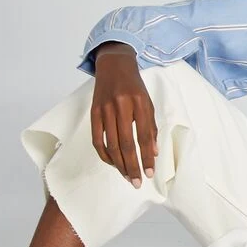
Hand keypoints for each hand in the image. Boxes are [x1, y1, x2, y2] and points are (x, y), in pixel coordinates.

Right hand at [90, 43, 158, 187]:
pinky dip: (104, 154)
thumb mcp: (148, 103)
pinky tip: (112, 163)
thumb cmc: (134, 86)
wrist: (114, 65)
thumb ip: (151, 127)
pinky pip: (97, 139)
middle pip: (126, 144)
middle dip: (132, 166)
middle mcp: (121, 106)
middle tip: (137, 182)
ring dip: (119, 164)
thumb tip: (153, 153)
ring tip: (127, 176)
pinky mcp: (94, 112)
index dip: (147, 158)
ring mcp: (105, 109)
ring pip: (111, 144)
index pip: (144, 137)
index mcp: (139, 103)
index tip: (150, 173)